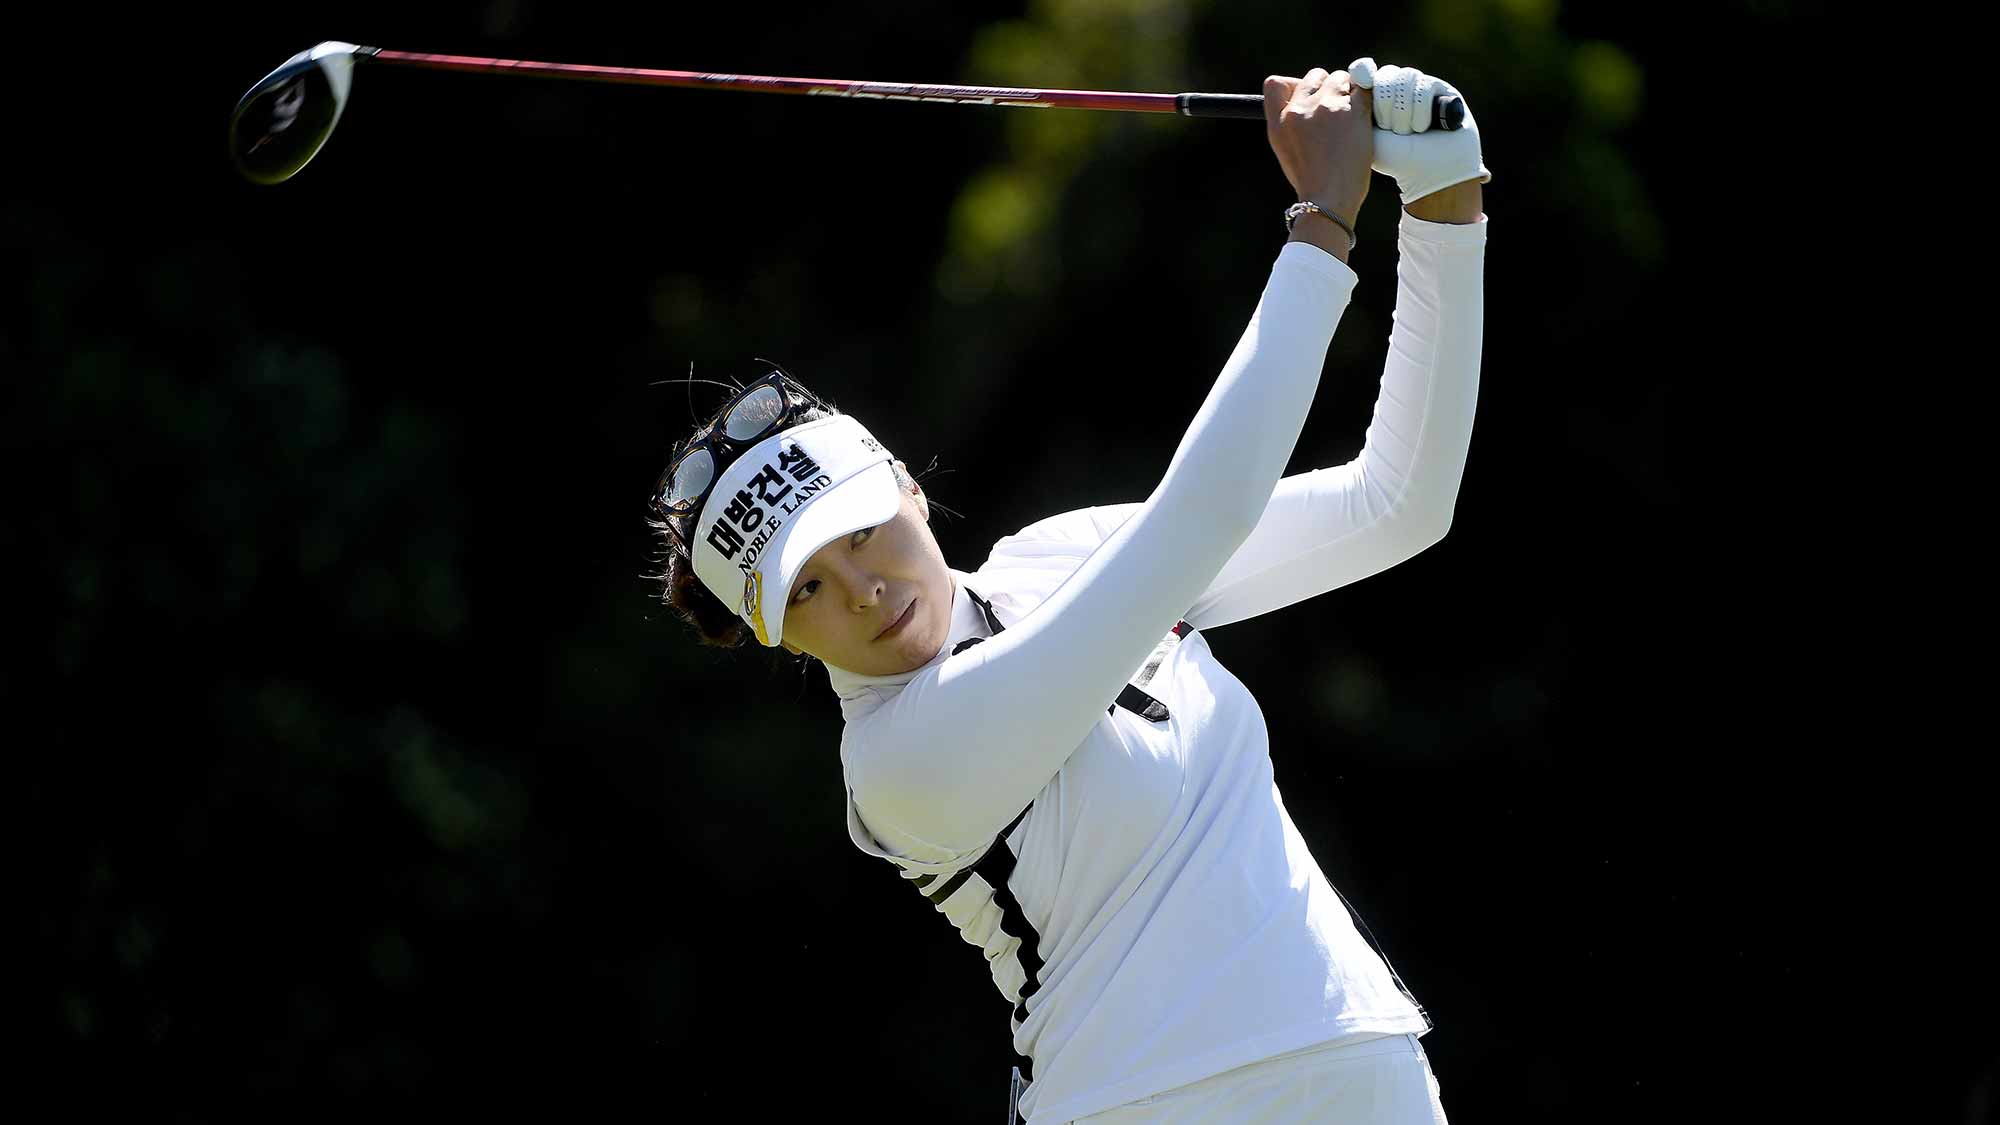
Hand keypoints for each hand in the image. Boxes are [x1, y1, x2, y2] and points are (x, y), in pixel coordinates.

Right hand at [1264, 68, 1372, 227]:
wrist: (1329, 199)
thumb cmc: (1310, 179)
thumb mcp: (1284, 150)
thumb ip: (1287, 121)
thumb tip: (1304, 97)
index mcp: (1280, 120)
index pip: (1275, 84)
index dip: (1296, 86)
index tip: (1309, 99)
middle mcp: (1301, 109)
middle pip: (1315, 76)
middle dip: (1326, 87)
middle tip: (1336, 111)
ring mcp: (1328, 107)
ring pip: (1340, 78)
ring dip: (1348, 91)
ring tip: (1351, 117)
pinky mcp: (1353, 110)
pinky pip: (1362, 89)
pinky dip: (1365, 98)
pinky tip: (1364, 116)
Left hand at [1346, 58, 1491, 205]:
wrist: (1432, 174)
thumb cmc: (1396, 160)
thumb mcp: (1367, 134)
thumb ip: (1357, 105)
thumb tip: (1359, 71)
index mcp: (1375, 97)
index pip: (1366, 72)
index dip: (1367, 85)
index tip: (1370, 110)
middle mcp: (1397, 89)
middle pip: (1386, 74)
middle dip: (1387, 108)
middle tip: (1394, 132)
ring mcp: (1419, 87)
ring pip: (1405, 78)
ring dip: (1405, 112)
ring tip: (1410, 133)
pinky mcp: (1441, 89)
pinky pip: (1425, 86)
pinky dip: (1422, 111)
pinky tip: (1426, 128)